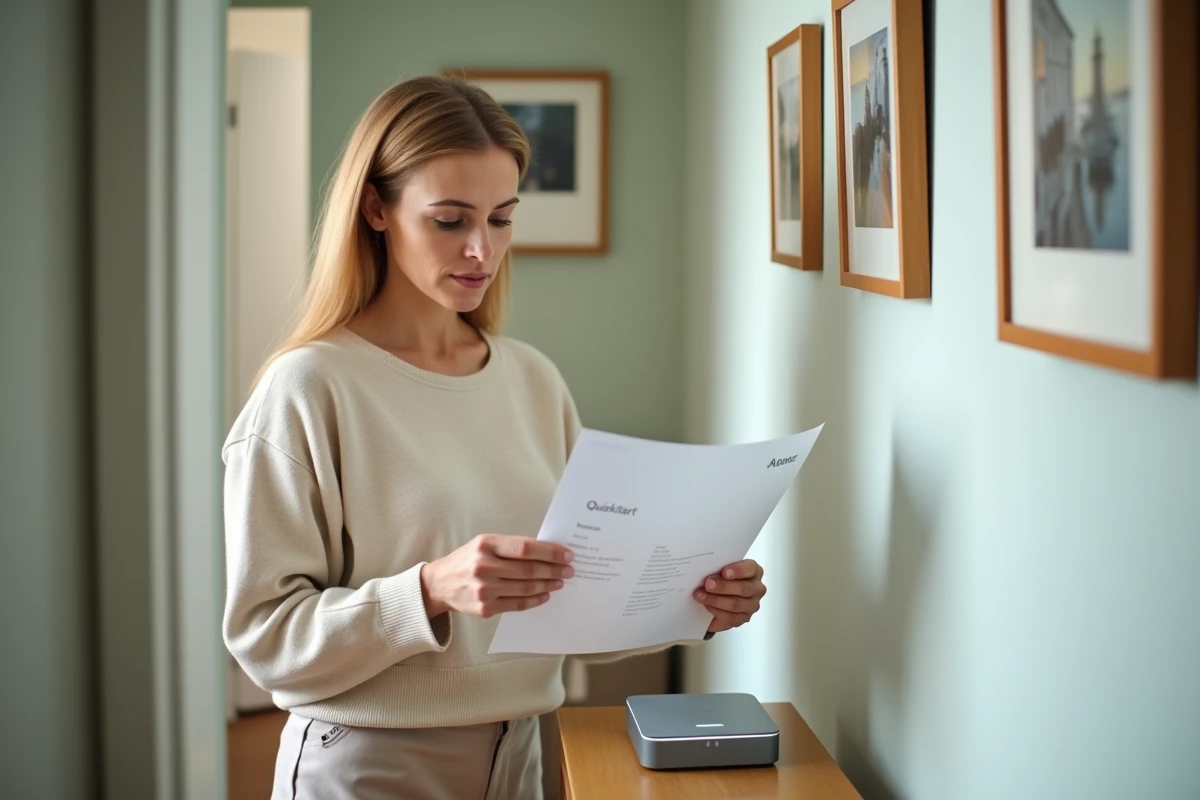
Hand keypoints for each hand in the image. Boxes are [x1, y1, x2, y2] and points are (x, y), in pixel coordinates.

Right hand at [420, 534, 574, 618]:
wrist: (440, 583)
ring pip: (526, 588)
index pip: (525, 548)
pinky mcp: (485, 608)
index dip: (550, 552)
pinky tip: (545, 594)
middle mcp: (483, 566)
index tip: (567, 555)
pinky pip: (518, 605)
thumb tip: (548, 553)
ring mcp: (484, 590)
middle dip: (554, 570)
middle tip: (569, 570)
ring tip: (559, 582)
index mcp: (485, 544)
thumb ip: (511, 547)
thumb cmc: (468, 560)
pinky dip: (535, 600)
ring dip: (548, 585)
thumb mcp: (485, 544)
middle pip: (529, 570)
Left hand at [694, 559, 765, 634]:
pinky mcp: (744, 618)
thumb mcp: (720, 569)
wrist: (718, 596)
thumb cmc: (722, 578)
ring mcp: (752, 605)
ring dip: (716, 600)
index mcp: (753, 571)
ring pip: (736, 604)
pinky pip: (732, 617)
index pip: (750, 569)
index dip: (738, 570)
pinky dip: (717, 611)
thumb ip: (718, 568)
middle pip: (744, 588)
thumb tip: (706, 570)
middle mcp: (756, 588)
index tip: (724, 572)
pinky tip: (707, 606)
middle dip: (723, 587)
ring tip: (701, 596)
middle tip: (708, 584)